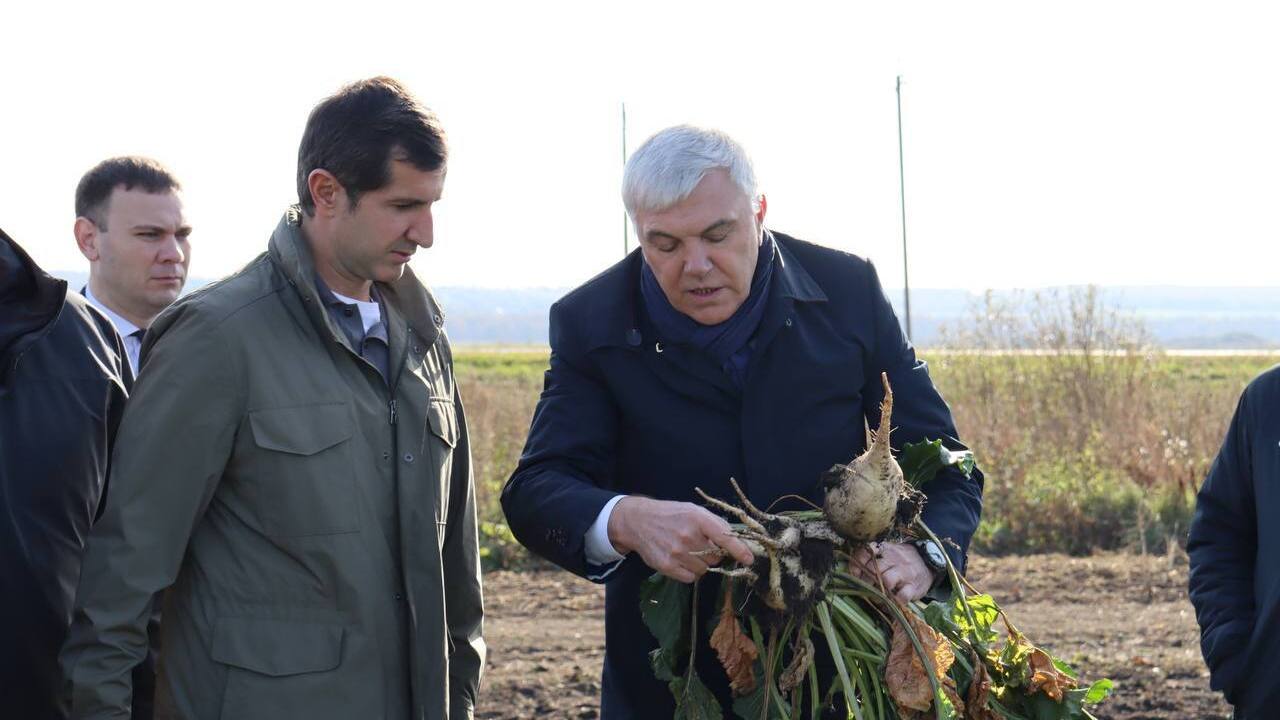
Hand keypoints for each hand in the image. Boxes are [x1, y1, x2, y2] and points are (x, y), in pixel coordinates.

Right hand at [608, 496, 754, 582]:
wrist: (639, 521)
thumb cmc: (671, 515)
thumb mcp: (693, 510)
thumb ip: (714, 524)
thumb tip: (736, 542)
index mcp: (697, 518)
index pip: (724, 537)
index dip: (739, 549)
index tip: (749, 559)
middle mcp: (688, 535)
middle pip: (715, 558)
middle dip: (712, 554)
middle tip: (699, 544)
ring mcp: (676, 552)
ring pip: (704, 570)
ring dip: (700, 564)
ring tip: (687, 551)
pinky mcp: (667, 566)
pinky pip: (691, 578)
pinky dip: (689, 572)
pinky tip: (680, 560)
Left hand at [849, 542, 934, 601]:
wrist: (927, 563)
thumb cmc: (900, 561)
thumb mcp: (887, 553)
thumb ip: (870, 558)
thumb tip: (852, 571)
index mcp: (885, 550)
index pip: (867, 551)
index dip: (857, 563)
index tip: (854, 573)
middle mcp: (894, 560)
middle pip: (875, 568)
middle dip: (865, 581)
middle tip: (863, 588)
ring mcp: (904, 573)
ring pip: (887, 580)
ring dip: (877, 591)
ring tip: (875, 597)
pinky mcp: (913, 587)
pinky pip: (902, 596)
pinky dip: (893, 603)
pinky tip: (888, 604)